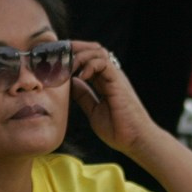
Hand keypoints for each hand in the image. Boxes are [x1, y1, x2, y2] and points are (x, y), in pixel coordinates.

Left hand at [69, 40, 157, 156]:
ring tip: (68, 67)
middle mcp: (109, 77)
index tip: (54, 62)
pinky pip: (104, 63)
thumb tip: (71, 83)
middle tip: (58, 58)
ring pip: (97, 52)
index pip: (86, 60)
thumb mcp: (93, 110)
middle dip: (73, 50)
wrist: (137, 141)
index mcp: (103, 82)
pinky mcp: (119, 82)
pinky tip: (81, 76)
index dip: (70, 57)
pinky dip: (90, 64)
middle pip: (91, 50)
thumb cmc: (118, 130)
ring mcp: (115, 78)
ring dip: (79, 55)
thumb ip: (84, 96)